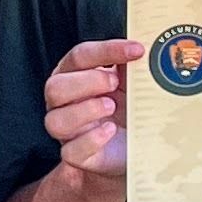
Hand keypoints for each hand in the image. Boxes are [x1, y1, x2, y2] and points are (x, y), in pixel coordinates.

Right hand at [42, 37, 138, 189]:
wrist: (135, 146)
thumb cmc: (128, 107)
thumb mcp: (131, 82)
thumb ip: (131, 64)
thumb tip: (146, 46)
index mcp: (74, 76)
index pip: (80, 56)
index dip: (107, 50)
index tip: (136, 50)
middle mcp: (64, 102)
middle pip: (55, 87)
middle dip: (87, 81)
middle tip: (115, 82)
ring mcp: (67, 131)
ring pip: (55, 121)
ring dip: (85, 110)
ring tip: (111, 106)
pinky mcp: (76, 155)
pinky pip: (70, 151)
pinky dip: (91, 139)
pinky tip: (111, 130)